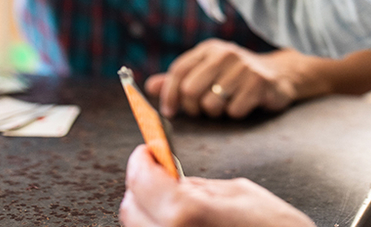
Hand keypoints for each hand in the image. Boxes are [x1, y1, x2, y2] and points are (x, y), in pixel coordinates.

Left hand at [119, 145, 315, 226]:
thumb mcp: (239, 193)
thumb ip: (199, 185)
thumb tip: (172, 178)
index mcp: (185, 212)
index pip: (141, 179)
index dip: (142, 160)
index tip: (148, 151)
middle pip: (131, 208)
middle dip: (142, 186)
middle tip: (160, 173)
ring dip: (149, 211)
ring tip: (175, 201)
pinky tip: (185, 222)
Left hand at [145, 39, 297, 118]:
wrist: (279, 74)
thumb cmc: (236, 76)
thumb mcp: (208, 71)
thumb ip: (179, 79)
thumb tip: (149, 86)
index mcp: (209, 49)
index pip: (178, 70)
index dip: (169, 94)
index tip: (169, 112)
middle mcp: (225, 53)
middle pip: (190, 90)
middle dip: (194, 107)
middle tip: (205, 108)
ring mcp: (243, 66)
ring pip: (211, 103)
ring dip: (216, 112)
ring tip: (227, 104)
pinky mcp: (259, 82)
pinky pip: (234, 111)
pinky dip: (236, 113)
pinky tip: (244, 104)